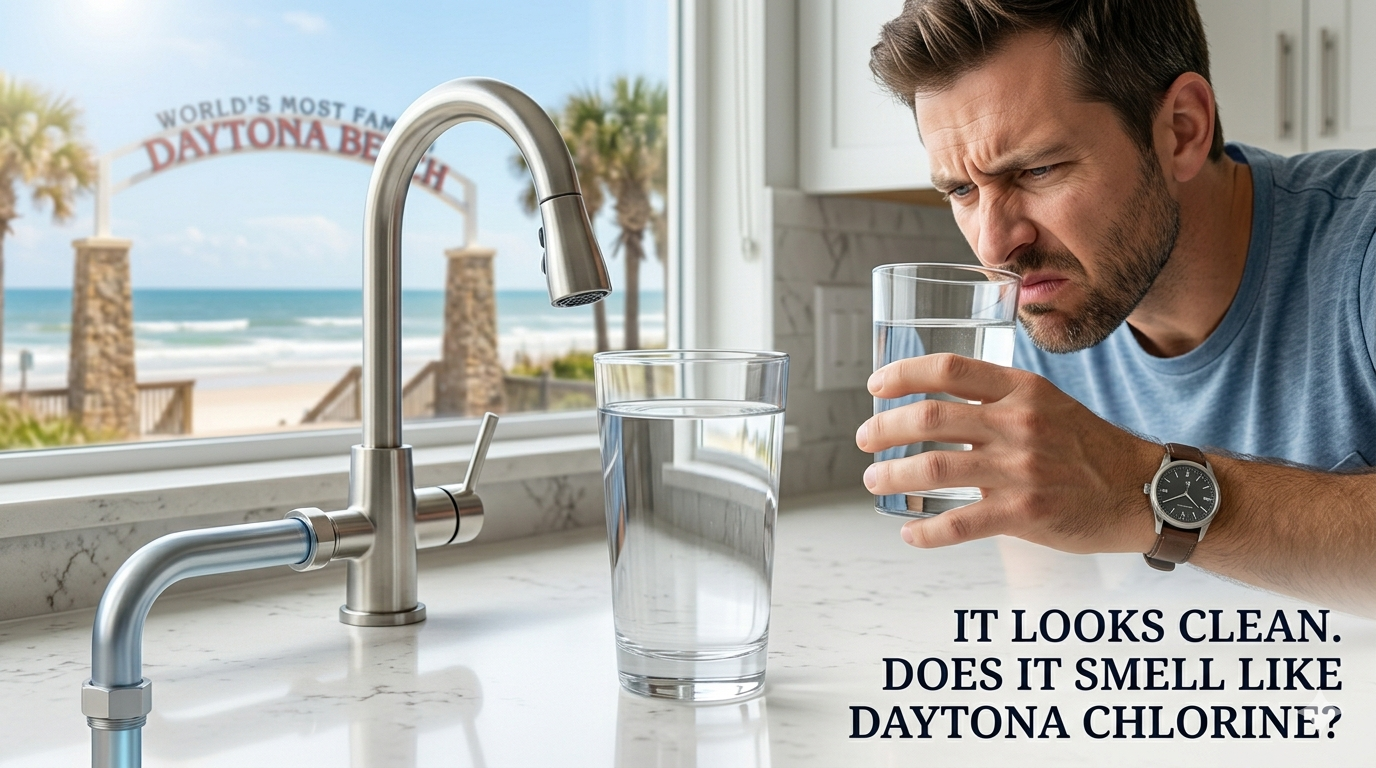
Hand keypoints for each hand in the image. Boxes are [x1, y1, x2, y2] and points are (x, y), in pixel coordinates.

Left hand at [855, 354, 1162, 554]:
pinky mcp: (1026, 512)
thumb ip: (999, 400)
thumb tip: (937, 405)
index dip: (903, 373)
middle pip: (929, 417)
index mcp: (1022, 389)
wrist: (1144, 491)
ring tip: (874, 481)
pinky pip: (960, 523)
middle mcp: (1018, 424)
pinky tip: (910, 534)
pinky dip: (926, 532)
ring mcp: (1021, 469)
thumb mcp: (1049, 404)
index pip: (949, 368)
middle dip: (884, 429)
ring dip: (892, 475)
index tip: (875, 385)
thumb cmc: (1089, 448)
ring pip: (934, 467)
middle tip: (865, 440)